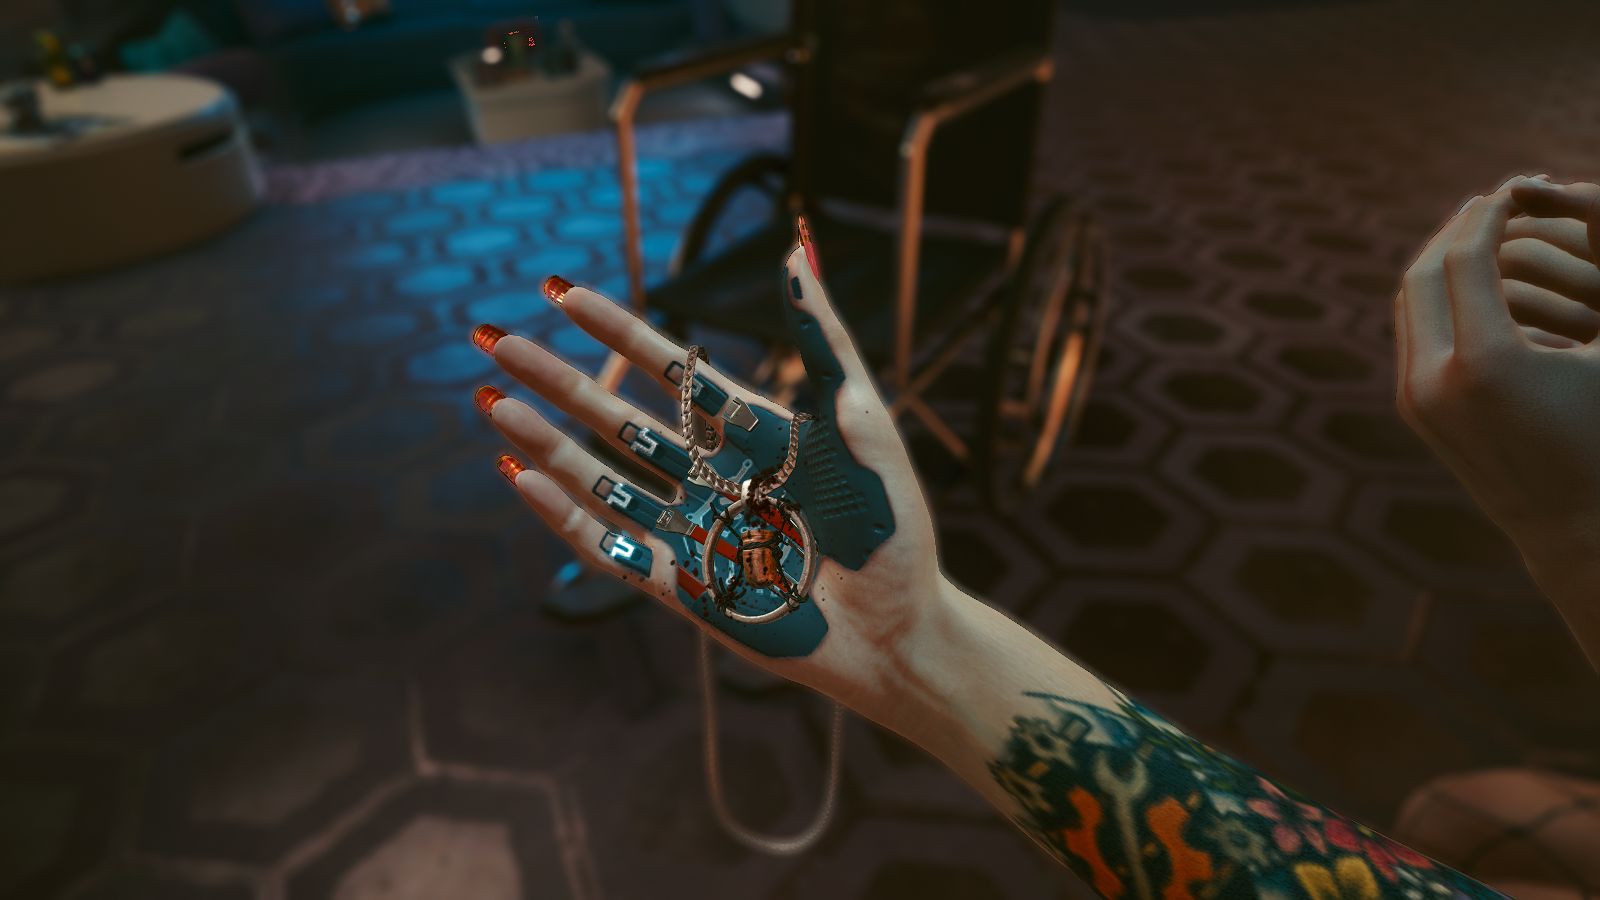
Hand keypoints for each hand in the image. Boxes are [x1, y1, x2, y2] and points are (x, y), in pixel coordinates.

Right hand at [470, 229, 946, 716]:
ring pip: (601, 478)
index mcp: (753, 433)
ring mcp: (692, 530)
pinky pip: (611, 545)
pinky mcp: (681, 586)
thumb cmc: (894, 528)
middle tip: (493, 339)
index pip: (669, 369)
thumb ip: (825, 340)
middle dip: (554, 380)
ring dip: (546, 441)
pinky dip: (565, 515)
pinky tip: (522, 476)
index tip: (562, 290)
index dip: (615, 330)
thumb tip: (799, 249)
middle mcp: (712, 476)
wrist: (901, 630)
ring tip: (491, 403)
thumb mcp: (863, 421)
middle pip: (617, 418)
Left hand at [1396, 176, 1599, 662]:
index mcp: (1489, 360)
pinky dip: (1433, 297)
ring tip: (1477, 234)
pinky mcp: (1410, 409)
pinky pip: (1410, 333)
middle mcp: (1436, 378)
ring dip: (1439, 261)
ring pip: (1409, 303)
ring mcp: (1415, 396)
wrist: (1576, 524)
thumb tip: (1567, 196)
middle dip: (1455, 231)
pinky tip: (1467, 281)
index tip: (1510, 189)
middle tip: (1489, 202)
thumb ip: (1594, 281)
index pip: (1468, 257)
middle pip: (1424, 274)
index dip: (1488, 214)